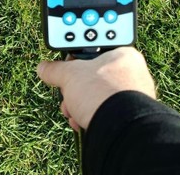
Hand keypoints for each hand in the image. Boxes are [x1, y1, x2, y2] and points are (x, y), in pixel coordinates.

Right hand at [37, 47, 155, 131]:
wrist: (119, 129)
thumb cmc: (102, 94)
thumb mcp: (69, 75)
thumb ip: (55, 69)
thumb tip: (44, 68)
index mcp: (123, 54)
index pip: (95, 49)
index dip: (76, 58)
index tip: (66, 65)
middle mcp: (134, 73)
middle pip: (95, 75)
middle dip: (75, 86)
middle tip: (66, 90)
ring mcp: (135, 97)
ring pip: (99, 96)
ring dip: (80, 103)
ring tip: (72, 110)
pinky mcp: (131, 117)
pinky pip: (107, 112)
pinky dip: (92, 115)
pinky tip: (82, 120)